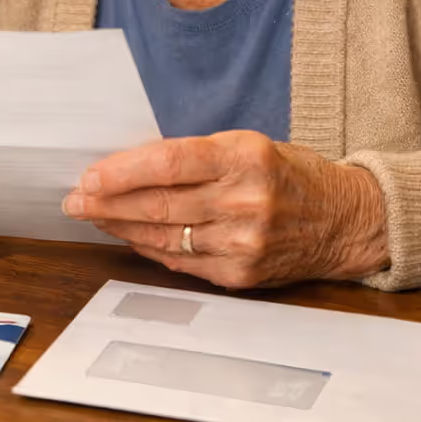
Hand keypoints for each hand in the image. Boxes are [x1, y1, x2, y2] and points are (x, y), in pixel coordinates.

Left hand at [61, 130, 388, 288]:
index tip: (89, 174)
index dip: (121, 171)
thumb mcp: (250, 146)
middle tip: (74, 199)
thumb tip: (130, 168)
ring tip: (93, 216)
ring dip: (120, 227)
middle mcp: (245, 201)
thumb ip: (196, 157)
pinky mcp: (241, 275)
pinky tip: (130, 237)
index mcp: (246, 157)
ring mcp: (243, 243)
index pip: (168, 163)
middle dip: (106, 202)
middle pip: (158, 203)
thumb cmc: (291, 175)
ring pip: (163, 236)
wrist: (346, 220)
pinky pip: (181, 263)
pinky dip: (150, 248)